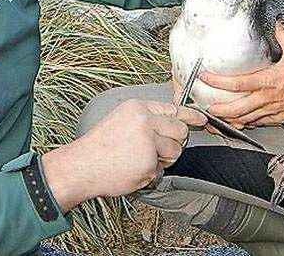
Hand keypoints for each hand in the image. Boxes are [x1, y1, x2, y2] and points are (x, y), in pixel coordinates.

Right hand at [42, 99, 205, 210]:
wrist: (81, 166)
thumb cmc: (99, 146)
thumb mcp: (121, 119)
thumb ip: (145, 119)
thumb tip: (172, 124)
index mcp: (138, 107)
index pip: (174, 109)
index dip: (191, 115)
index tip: (202, 119)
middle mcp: (145, 121)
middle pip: (180, 131)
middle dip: (173, 143)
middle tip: (156, 150)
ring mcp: (148, 142)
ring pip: (175, 152)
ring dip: (162, 160)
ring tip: (139, 160)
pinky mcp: (148, 163)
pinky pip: (161, 171)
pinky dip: (149, 175)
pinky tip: (132, 171)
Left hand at [199, 21, 283, 127]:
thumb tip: (278, 25)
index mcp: (267, 80)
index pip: (236, 82)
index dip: (218, 81)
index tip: (205, 77)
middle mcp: (266, 98)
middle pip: (237, 108)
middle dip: (220, 110)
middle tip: (207, 108)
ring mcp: (272, 110)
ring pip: (247, 118)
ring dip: (231, 119)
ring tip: (219, 119)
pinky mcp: (280, 117)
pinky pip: (260, 122)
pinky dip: (249, 123)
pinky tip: (242, 123)